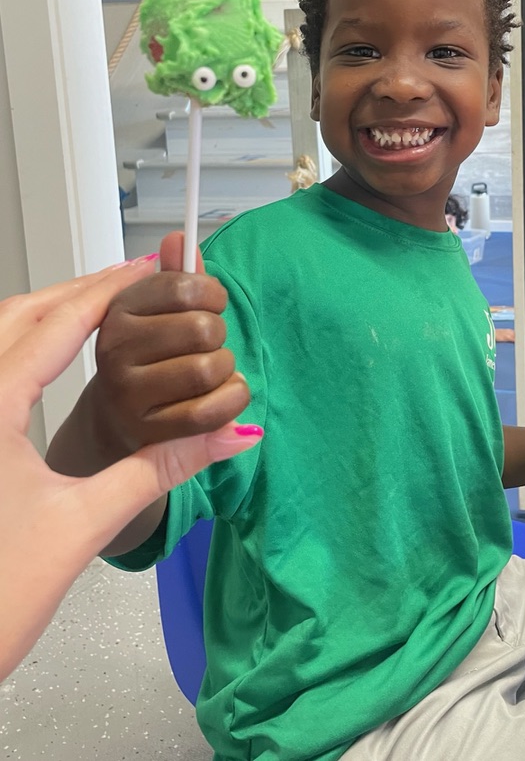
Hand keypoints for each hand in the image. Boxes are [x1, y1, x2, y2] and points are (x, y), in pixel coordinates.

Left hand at [0, 256, 261, 680]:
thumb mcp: (85, 524)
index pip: (53, 327)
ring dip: (43, 314)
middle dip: (73, 291)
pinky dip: (21, 346)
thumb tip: (232, 436)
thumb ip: (159, 469)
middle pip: (15, 317)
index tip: (144, 270)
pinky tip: (44, 360)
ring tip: (95, 308)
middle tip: (127, 279)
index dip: (104, 293)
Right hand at [89, 232, 249, 454]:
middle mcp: (116, 350)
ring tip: (213, 369)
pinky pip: (210, 412)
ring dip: (226, 369)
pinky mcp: (149, 430)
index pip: (181, 287)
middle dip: (219, 335)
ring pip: (208, 370)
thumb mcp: (158, 310)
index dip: (212, 293)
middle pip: (202, 329)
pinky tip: (224, 393)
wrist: (119, 415)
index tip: (213, 302)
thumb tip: (181, 239)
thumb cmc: (149, 356)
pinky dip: (232, 399)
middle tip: (209, 343)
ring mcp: (129, 393)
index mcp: (119, 311)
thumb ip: (177, 275)